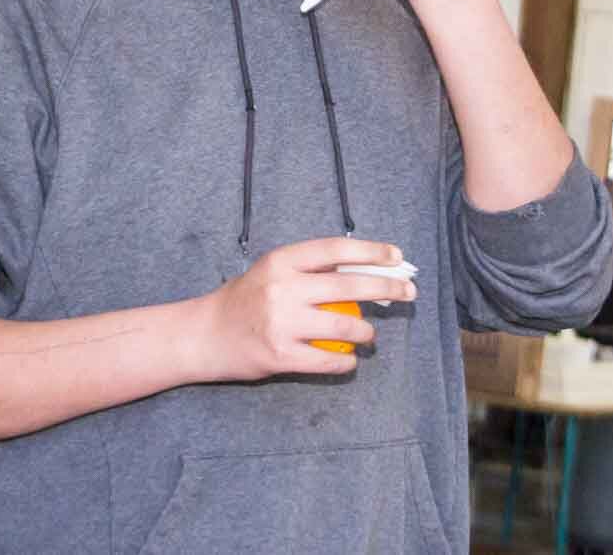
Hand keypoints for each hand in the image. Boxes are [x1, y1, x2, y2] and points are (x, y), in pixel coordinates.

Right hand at [195, 237, 415, 381]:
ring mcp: (281, 323)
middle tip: (409, 291)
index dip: (371, 251)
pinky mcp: (281, 356)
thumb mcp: (272, 273)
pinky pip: (327, 361)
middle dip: (386, 288)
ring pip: (343, 327)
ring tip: (370, 335)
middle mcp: (282, 288)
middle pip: (348, 286)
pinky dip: (345, 363)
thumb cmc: (245, 300)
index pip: (335, 250)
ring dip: (367, 332)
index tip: (397, 256)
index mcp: (281, 261)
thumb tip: (363, 270)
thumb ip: (310, 271)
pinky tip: (351, 361)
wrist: (204, 335)